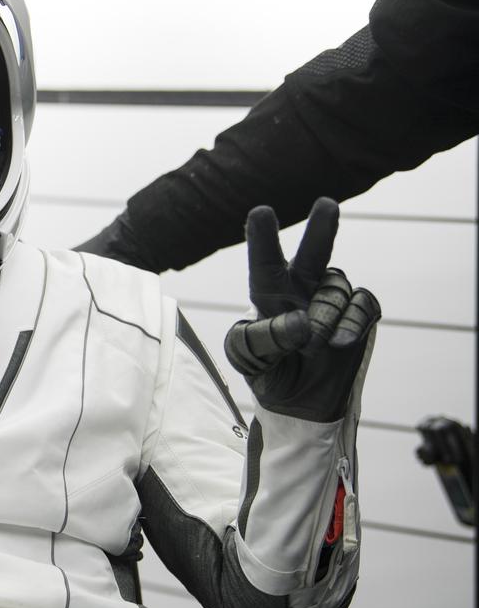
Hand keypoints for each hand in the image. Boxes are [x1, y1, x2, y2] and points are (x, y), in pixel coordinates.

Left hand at [223, 198, 379, 421]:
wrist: (299, 403)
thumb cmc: (267, 370)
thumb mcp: (246, 357)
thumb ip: (263, 337)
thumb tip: (300, 321)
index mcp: (268, 292)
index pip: (264, 261)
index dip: (262, 237)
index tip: (261, 212)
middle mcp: (301, 288)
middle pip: (313, 253)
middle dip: (321, 228)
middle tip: (327, 204)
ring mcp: (332, 299)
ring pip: (336, 288)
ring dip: (325, 316)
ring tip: (312, 344)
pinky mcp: (359, 315)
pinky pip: (362, 305)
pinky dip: (351, 324)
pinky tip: (338, 343)